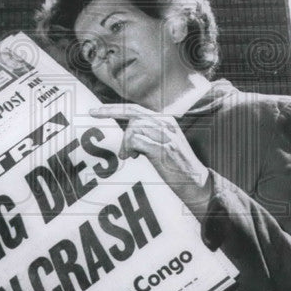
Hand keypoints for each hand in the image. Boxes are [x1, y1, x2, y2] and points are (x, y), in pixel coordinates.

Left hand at [90, 103, 212, 217]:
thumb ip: (149, 134)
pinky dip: (129, 149)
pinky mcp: (163, 149)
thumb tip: (127, 131)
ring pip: (133, 128)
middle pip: (132, 114)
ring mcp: (166, 136)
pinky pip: (136, 141)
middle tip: (92, 114)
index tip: (95, 110)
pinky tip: (133, 158)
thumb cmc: (178, 166)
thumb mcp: (164, 144)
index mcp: (166, 121)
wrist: (197, 183)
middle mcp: (166, 124)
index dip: (114, 108)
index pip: (136, 109)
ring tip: (128, 156)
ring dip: (125, 143)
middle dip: (110, 113)